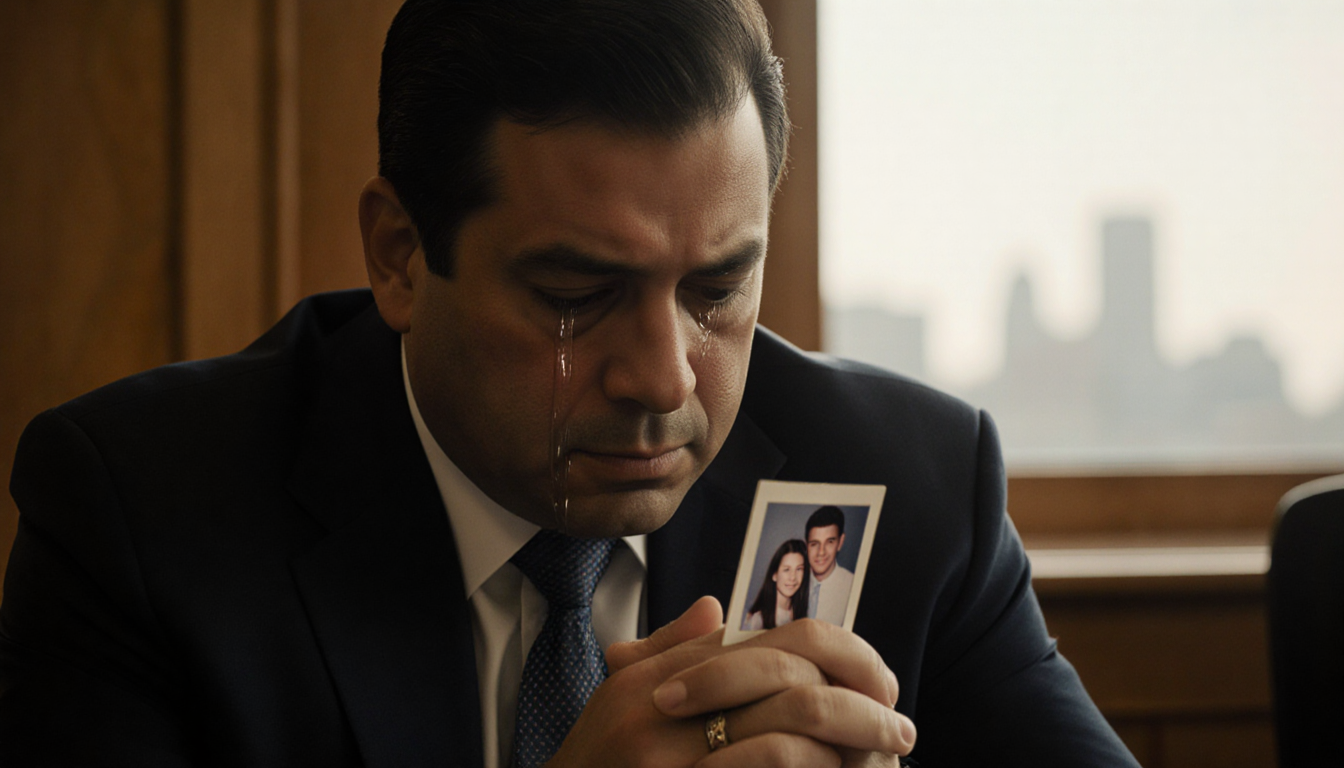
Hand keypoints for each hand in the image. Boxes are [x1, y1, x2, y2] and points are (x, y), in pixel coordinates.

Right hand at [547, 597, 915, 767]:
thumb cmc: (594, 763)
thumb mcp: (617, 696)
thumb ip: (670, 649)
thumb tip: (721, 607)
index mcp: (651, 681)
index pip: (756, 648)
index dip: (828, 657)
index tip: (874, 678)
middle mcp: (660, 716)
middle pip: (783, 684)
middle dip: (856, 704)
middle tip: (899, 725)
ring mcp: (674, 767)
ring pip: (786, 738)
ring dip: (849, 745)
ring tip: (887, 757)